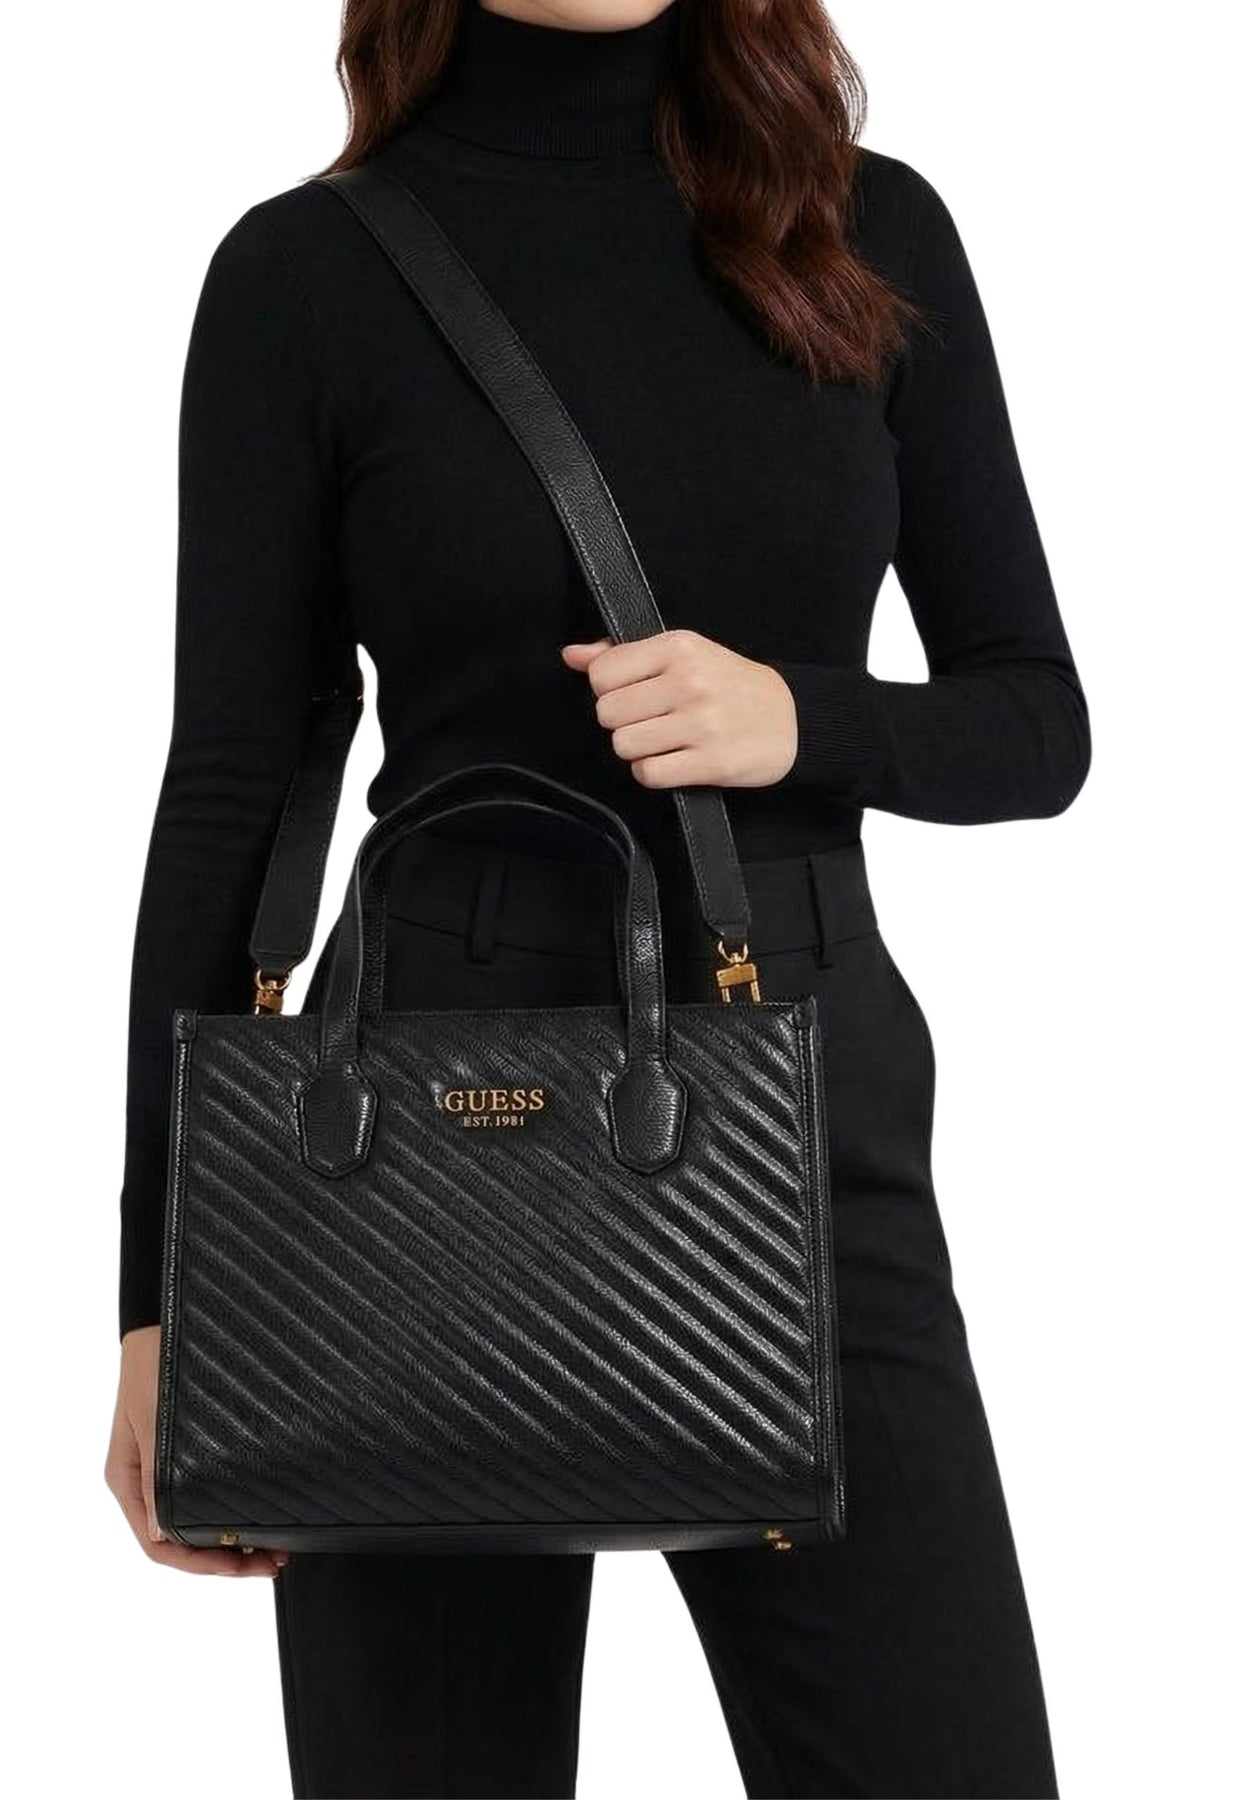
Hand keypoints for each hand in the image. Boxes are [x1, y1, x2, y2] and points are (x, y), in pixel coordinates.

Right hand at [104, 1323, 288, 1577]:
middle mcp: (147, 1483)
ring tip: (277, 1547)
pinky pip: (210, 1496)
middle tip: (275, 1561)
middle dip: (227, 1558)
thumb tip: (163, 1530)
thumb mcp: (153, 1416)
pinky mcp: (189, 1455)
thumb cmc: (154, 1362)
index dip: (200, 1563)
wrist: (165, 1321)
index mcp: (128, 1479)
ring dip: (235, 1539)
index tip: (242, 1566)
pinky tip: (263, 1514)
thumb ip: (156, 1473)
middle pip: (183, 1540)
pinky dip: (235, 1511)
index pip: (159, 1544)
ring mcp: (168, 1471)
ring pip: (199, 1522)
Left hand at [561, 629, 797, 788]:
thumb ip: (624, 654)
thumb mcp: (684, 654)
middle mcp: (689, 682)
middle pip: (608, 713)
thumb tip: (572, 655)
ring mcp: (701, 723)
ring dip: (637, 750)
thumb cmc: (731, 684)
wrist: (793, 719)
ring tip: (663, 741)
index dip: (608, 690)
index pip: (602, 674)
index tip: (633, 694)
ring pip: (624, 746)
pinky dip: (654, 773)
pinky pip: (649, 774)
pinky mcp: (711, 762)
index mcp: (678, 648)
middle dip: (622, 722)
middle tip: (650, 721)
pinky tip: (674, 761)